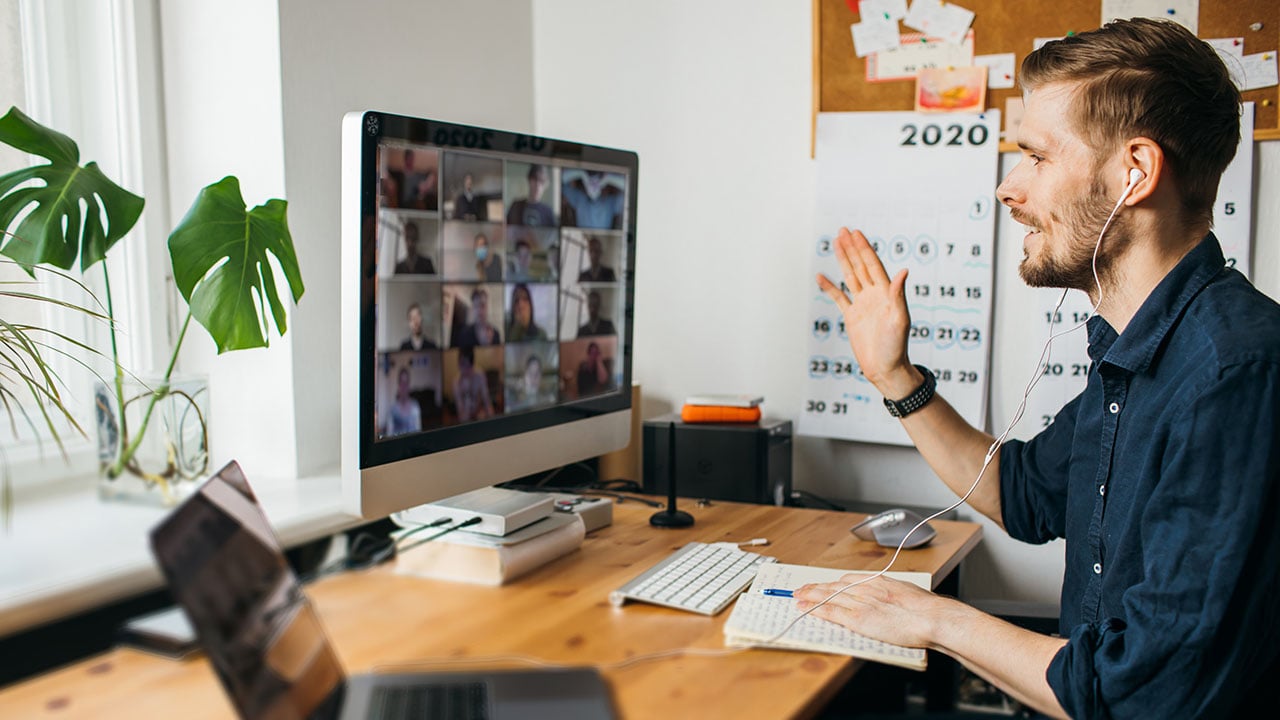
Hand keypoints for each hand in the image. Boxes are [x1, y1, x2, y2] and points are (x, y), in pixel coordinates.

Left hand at [793, 574, 943, 648]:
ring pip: (828, 596)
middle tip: (801, 589)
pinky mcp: (858, 618)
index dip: (832, 583)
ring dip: (810, 596)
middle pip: (833, 586)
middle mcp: (865, 588)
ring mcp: (860, 603)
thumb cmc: (925, 608)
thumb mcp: (906, 592)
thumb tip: (890, 596)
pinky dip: (816, 609)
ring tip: (797, 596)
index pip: (847, 580)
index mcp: (877, 581)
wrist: (930, 617)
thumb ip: (892, 593)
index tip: (823, 584)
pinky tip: (805, 608)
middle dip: (816, 588)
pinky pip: (832, 612)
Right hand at [815, 228, 916, 397]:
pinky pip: (839, 298)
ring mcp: (862, 305)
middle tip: (843, 230)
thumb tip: (903, 271)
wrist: (885, 368)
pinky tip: (821, 276)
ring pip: (850, 277)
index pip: (873, 265)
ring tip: (836, 243)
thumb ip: (899, 295)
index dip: (864, 248)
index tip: (857, 233)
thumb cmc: (896, 347)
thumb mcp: (899, 320)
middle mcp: (874, 295)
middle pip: (860, 266)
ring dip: (843, 260)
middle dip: (852, 248)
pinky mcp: (852, 317)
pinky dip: (830, 287)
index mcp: (886, 293)